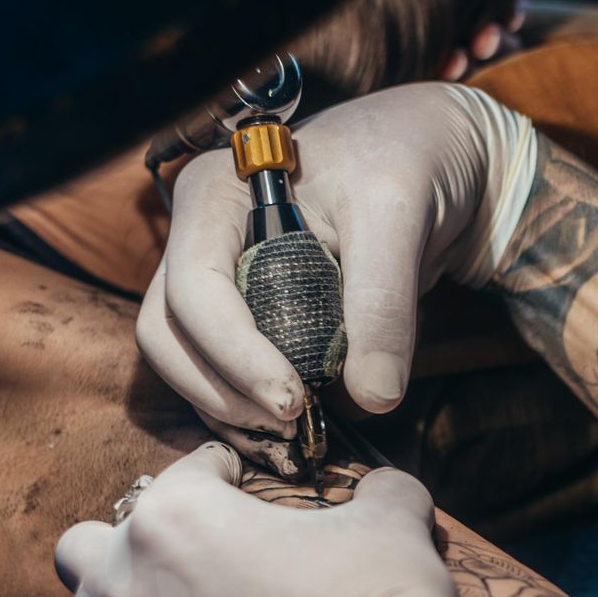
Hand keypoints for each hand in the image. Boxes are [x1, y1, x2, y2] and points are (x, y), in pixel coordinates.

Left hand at [46, 443, 482, 596]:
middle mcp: (127, 576)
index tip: (239, 486)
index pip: (187, 474)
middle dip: (125, 549)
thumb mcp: (389, 527)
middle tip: (180, 564)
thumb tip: (388, 488)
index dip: (222, 476)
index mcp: (179, 513)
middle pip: (85, 546)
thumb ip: (380, 493)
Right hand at [137, 84, 539, 469]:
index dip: (233, 354)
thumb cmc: (404, 161)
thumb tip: (373, 397)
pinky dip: (244, 409)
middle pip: (168, 333)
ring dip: (226, 409)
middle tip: (290, 425)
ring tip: (292, 438)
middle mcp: (200, 238)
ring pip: (185, 360)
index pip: (193, 289)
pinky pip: (219, 371)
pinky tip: (289, 431)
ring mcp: (215, 279)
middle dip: (219, 390)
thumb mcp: (399, 215)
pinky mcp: (243, 313)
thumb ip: (382, 302)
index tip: (290, 400)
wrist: (429, 159)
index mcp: (216, 197)